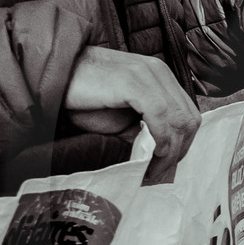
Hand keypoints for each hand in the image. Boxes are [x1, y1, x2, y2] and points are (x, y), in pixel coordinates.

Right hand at [64, 45, 199, 183]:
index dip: (183, 144)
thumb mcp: (122, 118)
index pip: (188, 114)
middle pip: (188, 119)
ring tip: (152, 169)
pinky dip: (161, 137)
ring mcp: (147, 73)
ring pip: (178, 119)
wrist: (54, 77)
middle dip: (178, 151)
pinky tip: (152, 151)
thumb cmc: (84, 98)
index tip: (166, 165)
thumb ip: (146, 131)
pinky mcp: (133, 81)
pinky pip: (160, 114)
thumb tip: (162, 155)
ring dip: (169, 151)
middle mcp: (159, 72)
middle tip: (159, 172)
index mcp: (160, 77)